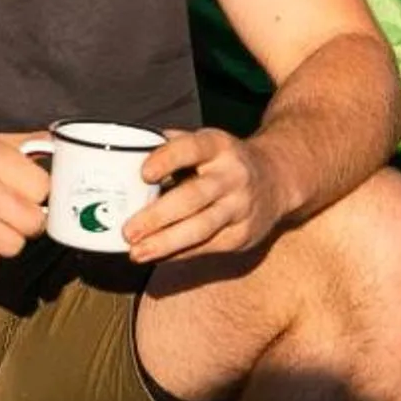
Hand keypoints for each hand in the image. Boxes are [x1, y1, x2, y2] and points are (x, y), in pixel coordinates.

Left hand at [122, 128, 295, 265]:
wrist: (277, 179)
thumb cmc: (223, 161)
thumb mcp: (205, 143)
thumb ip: (171, 148)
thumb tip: (123, 158)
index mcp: (218, 146)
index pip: (193, 148)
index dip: (168, 159)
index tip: (144, 173)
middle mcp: (233, 175)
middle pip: (194, 197)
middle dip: (158, 216)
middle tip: (128, 231)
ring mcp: (240, 207)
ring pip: (201, 228)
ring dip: (166, 242)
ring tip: (137, 252)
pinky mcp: (243, 234)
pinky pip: (206, 246)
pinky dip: (178, 253)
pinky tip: (156, 256)